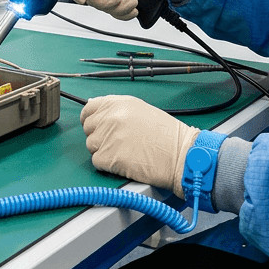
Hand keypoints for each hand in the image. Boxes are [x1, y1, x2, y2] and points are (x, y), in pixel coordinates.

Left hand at [80, 94, 198, 195]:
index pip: (89, 109)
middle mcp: (110, 117)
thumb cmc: (167, 136)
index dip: (91, 119)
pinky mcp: (107, 157)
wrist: (180, 154)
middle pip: (88, 129)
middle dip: (99, 137)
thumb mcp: (141, 111)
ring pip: (91, 146)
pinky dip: (108, 165)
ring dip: (104, 151)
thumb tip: (97, 112)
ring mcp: (107, 137)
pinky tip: (125, 162)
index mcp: (118, 103)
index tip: (96, 126)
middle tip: (118, 143)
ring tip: (125, 152)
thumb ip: (117, 110)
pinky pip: (97, 162)